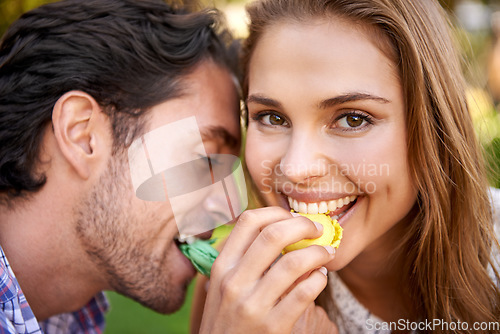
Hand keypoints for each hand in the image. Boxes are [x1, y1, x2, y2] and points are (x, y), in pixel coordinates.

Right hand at [200, 207, 334, 333]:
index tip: (292, 217)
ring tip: (326, 253)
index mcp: (222, 266)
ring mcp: (252, 305)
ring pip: (293, 262)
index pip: (247, 222)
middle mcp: (233, 282)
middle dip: (303, 225)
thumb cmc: (227, 320)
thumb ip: (245, 262)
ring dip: (318, 252)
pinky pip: (303, 294)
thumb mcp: (224, 288)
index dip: (275, 212)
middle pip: (273, 235)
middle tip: (317, 229)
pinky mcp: (272, 326)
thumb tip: (283, 233)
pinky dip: (319, 280)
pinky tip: (321, 278)